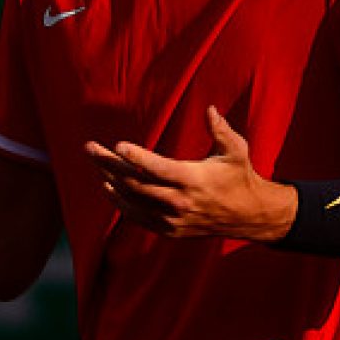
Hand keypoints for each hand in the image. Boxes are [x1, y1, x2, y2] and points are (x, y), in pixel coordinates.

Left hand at [86, 106, 296, 242]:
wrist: (249, 216)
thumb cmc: (239, 176)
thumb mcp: (236, 151)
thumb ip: (221, 130)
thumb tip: (209, 109)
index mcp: (193, 180)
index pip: (157, 169)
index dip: (136, 157)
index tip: (117, 145)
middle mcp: (180, 202)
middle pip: (135, 183)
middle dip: (109, 164)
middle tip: (90, 148)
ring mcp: (172, 219)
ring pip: (132, 200)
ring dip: (109, 181)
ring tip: (95, 162)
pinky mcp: (169, 230)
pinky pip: (137, 217)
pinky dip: (120, 203)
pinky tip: (107, 187)